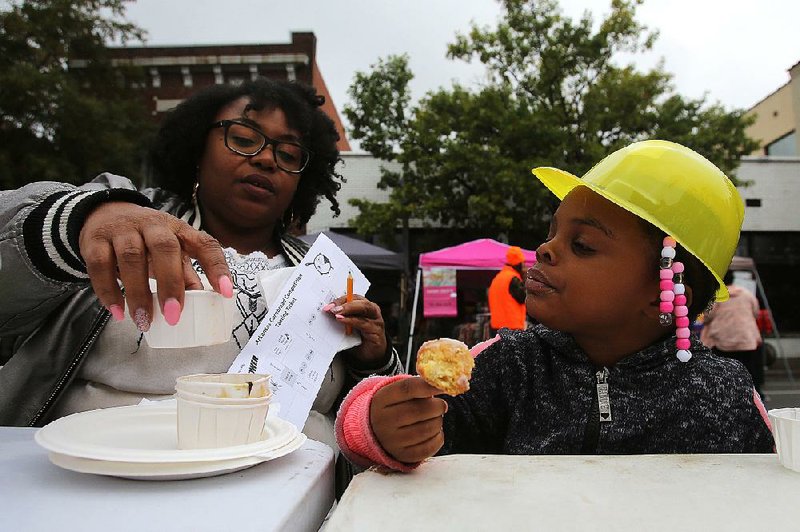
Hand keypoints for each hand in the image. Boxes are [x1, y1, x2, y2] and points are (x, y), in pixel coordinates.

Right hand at [79, 202, 231, 330]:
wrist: (104, 214)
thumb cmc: (146, 239)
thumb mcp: (171, 251)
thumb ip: (186, 274)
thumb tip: (204, 301)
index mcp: (179, 229)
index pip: (205, 244)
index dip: (217, 267)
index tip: (226, 293)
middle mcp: (153, 224)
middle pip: (164, 248)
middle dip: (170, 283)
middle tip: (174, 316)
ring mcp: (123, 229)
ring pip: (131, 257)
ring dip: (138, 293)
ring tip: (144, 321)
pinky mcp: (95, 239)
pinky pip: (100, 265)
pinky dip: (109, 291)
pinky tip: (117, 312)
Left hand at [325, 294, 387, 367]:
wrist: (371, 355)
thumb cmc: (359, 338)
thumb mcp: (348, 325)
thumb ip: (341, 317)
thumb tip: (326, 312)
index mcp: (365, 306)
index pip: (353, 297)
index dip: (340, 299)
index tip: (328, 305)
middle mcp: (372, 311)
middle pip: (360, 301)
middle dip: (345, 303)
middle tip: (332, 308)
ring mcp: (376, 320)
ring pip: (364, 308)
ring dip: (348, 309)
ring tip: (336, 313)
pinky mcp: (376, 331)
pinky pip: (363, 323)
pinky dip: (352, 321)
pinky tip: (342, 321)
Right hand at [370, 377, 447, 462]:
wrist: (375, 431)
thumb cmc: (394, 407)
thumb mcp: (397, 393)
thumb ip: (417, 386)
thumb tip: (440, 384)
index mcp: (382, 400)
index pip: (408, 388)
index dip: (429, 386)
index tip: (442, 386)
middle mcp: (383, 421)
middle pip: (420, 410)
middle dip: (437, 406)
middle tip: (441, 405)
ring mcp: (392, 441)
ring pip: (427, 429)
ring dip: (438, 421)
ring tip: (435, 418)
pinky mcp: (402, 455)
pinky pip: (429, 447)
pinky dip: (438, 437)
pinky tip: (433, 432)